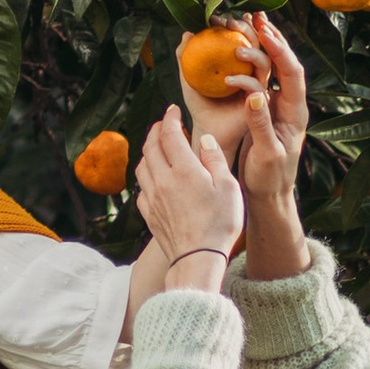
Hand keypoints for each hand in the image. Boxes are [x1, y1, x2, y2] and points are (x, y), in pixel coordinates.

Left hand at [135, 110, 246, 271]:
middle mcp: (162, 180)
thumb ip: (215, 159)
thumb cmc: (219, 224)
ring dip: (148, 151)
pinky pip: (141, 187)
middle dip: (156, 131)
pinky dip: (146, 175)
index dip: (170, 118)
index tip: (173, 110)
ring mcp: (152, 197)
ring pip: (142, 165)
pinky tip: (154, 177)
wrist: (198, 258)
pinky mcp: (149, 213)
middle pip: (150, 146)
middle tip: (164, 124)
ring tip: (158, 147)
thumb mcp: (228, 187)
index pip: (169, 134)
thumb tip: (204, 140)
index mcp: (184, 169)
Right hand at [234, 14, 308, 208]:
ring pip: (273, 68)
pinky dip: (250, 61)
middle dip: (272, 39)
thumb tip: (255, 94)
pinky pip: (259, 78)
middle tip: (256, 17)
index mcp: (295, 112)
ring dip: (261, 45)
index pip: (292, 73)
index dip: (280, 51)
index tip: (263, 34)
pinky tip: (236, 48)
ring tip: (247, 24)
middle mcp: (289, 103)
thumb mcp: (266, 154)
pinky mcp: (264, 109)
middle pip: (285, 63)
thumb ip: (261, 124)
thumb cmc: (270, 178)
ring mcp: (277, 105)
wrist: (269, 194)